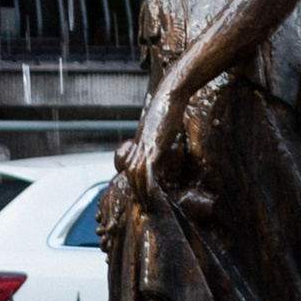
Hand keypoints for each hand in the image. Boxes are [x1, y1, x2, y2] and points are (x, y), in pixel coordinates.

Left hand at [115, 81, 184, 200]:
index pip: (131, 166)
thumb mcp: (159, 125)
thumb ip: (157, 136)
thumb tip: (160, 144)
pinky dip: (149, 180)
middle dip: (135, 191)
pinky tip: (152, 191)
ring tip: (145, 204)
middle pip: (131, 172)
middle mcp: (139, 144)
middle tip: (140, 206)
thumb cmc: (167, 106)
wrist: (169, 94)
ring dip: (140, 190)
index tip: (138, 194)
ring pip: (136, 172)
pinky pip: (149, 166)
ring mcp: (146, 144)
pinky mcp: (155, 143)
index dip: (133, 182)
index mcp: (140, 141)